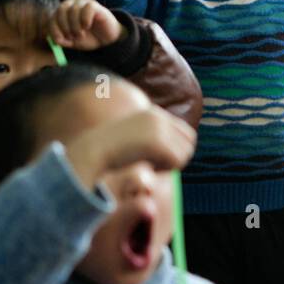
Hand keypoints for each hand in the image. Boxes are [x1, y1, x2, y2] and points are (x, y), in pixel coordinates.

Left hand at [49, 0, 124, 50]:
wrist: (108, 39)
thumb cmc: (90, 38)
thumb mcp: (73, 42)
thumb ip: (63, 40)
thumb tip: (56, 39)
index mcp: (64, 12)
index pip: (53, 17)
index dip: (54, 29)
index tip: (59, 40)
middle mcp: (72, 4)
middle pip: (61, 10)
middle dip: (64, 26)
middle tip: (71, 37)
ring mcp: (83, 3)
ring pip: (73, 10)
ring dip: (75, 26)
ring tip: (81, 35)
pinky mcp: (94, 5)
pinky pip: (86, 9)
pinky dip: (85, 20)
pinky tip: (87, 26)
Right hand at [65, 106, 195, 189]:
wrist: (93, 152)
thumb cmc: (110, 152)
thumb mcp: (134, 141)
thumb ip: (153, 142)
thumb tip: (179, 150)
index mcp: (154, 114)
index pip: (186, 133)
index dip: (178, 150)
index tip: (160, 159)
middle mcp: (159, 117)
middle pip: (189, 143)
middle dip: (177, 157)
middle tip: (156, 165)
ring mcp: (159, 128)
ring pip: (185, 153)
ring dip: (170, 164)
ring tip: (149, 164)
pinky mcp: (157, 141)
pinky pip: (177, 161)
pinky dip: (166, 169)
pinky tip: (148, 166)